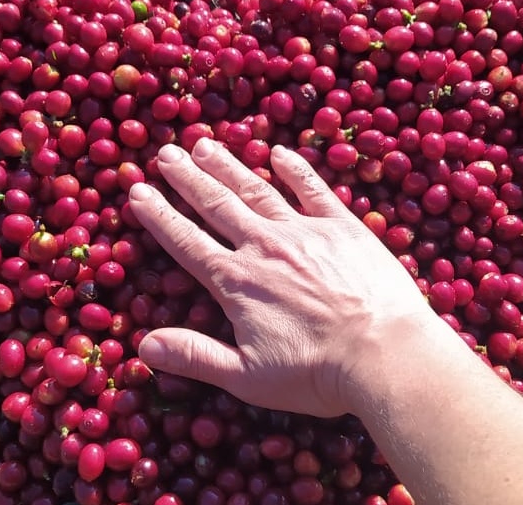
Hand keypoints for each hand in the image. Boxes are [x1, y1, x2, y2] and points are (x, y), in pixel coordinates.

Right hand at [127, 137, 435, 416]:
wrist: (385, 354)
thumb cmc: (317, 374)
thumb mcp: (247, 377)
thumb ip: (195, 356)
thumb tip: (143, 346)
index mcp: (237, 282)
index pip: (186, 241)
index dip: (159, 215)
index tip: (137, 191)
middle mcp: (264, 247)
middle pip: (216, 205)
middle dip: (187, 178)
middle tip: (166, 153)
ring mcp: (304, 231)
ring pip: (257, 190)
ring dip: (228, 166)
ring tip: (205, 144)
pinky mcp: (343, 228)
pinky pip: (314, 190)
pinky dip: (296, 169)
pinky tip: (280, 152)